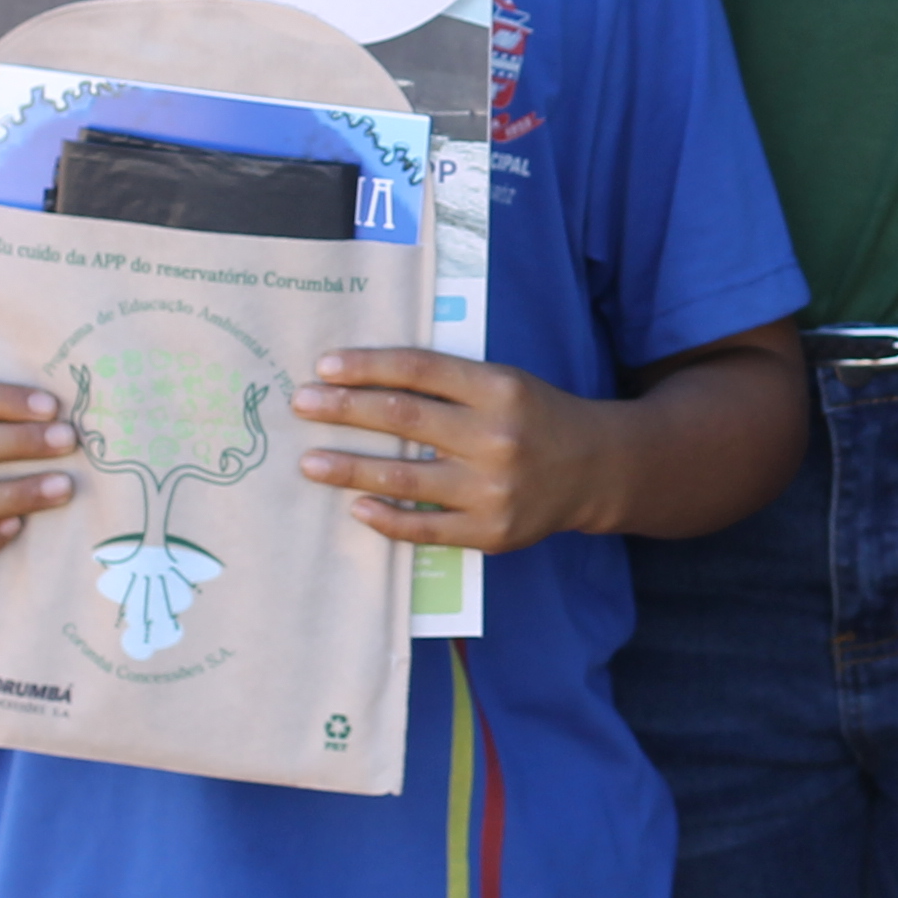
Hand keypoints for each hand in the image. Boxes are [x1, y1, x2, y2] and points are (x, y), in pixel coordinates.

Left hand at [292, 348, 617, 553]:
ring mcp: (492, 487)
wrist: (595, 469)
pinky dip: (387, 517)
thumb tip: (367, 382)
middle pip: (404, 418)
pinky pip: (425, 527)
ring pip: (405, 476)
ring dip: (349, 468)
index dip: (368, 366)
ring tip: (310, 462)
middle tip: (301, 404)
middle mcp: (496, 436)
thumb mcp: (504, 383)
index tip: (324, 366)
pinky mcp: (490, 531)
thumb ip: (448, 383)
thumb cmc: (536, 417)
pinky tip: (356, 506)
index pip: (419, 370)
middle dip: (345, 409)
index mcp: (499, 388)